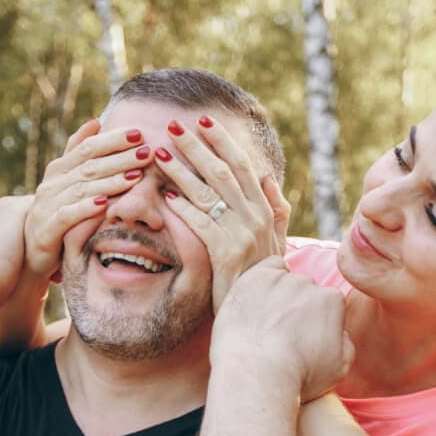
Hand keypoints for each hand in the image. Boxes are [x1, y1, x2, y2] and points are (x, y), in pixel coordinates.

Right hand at [25, 118, 150, 277]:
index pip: (88, 148)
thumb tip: (95, 121)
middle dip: (120, 158)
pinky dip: (85, 209)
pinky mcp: (47, 229)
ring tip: (135, 176)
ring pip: (82, 189)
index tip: (139, 133)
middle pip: (89, 166)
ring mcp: (48, 205)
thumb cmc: (57, 211)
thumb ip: (78, 152)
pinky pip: (67, 216)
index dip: (113, 139)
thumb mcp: (67, 180)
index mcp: (60, 169)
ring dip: (110, 181)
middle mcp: (52, 183)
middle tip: (146, 152)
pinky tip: (103, 204)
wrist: (30, 248)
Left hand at [153, 115, 286, 312]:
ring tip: (159, 154)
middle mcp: (257, 217)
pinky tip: (165, 196)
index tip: (202, 121)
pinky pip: (202, 223)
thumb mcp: (275, 241)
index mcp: (265, 209)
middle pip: (223, 172)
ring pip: (209, 193)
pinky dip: (184, 208)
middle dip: (197, 146)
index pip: (243, 165)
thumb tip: (268, 178)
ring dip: (182, 171)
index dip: (222, 141)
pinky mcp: (227, 254)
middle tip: (173, 127)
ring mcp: (243, 235)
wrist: (262, 314)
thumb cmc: (262, 278)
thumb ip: (275, 209)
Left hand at [211, 257, 353, 400]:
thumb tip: (340, 331)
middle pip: (306, 291)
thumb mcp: (339, 367)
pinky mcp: (256, 278)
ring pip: (286, 280)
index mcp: (333, 302)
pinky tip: (259, 301)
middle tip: (282, 334)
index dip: (315, 323)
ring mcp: (281, 279)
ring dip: (279, 296)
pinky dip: (265, 279)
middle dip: (297, 308)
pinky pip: (268, 267)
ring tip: (264, 324)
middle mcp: (309, 284)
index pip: (327, 304)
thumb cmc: (297, 375)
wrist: (256, 373)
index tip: (302, 339)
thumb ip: (346, 342)